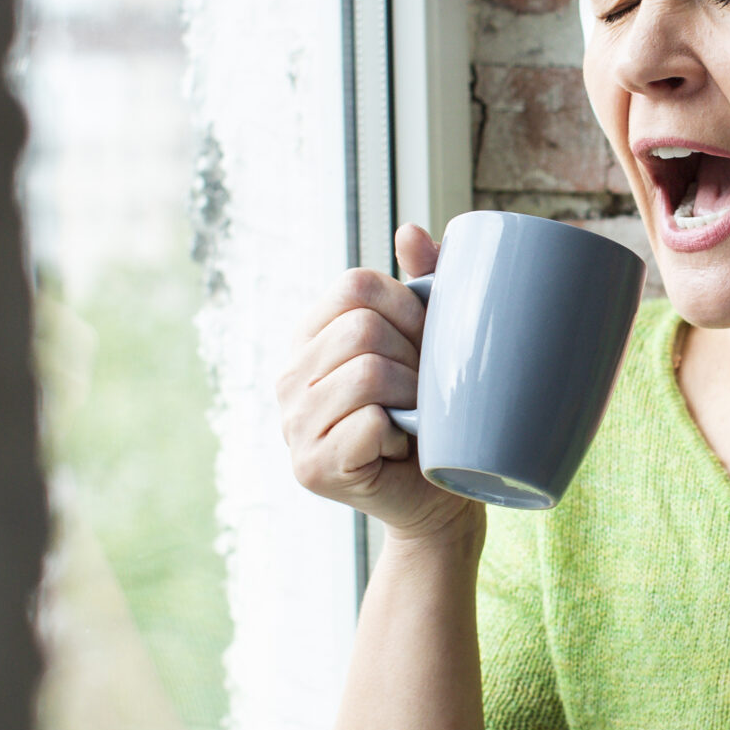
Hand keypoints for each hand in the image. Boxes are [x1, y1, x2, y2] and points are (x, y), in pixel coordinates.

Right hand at [277, 222, 477, 541]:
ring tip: (415, 417)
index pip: (355, 284)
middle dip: (415, 357)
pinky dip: (400, 435)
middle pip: (363, 329)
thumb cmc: (436, 416)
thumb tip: (409, 231)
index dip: (408, 305)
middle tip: (426, 390)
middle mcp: (288, 378)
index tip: (429, 340)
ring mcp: (293, 424)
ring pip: (369, 374)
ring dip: (413, 397)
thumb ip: (422, 286)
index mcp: (310, 337)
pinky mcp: (312, 467)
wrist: (441, 498)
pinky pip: (369, 423)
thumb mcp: (430, 344)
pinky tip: (398, 448)